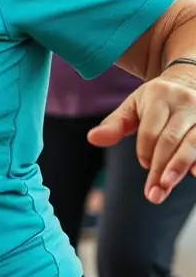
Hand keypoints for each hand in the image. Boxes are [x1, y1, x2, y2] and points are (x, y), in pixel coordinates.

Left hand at [88, 70, 195, 203]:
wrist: (187, 82)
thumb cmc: (155, 101)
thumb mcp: (133, 107)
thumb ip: (114, 124)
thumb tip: (92, 138)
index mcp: (160, 95)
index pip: (150, 129)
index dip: (145, 150)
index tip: (143, 163)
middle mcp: (184, 102)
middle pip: (171, 140)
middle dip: (160, 168)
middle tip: (152, 194)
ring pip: (193, 144)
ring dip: (179, 168)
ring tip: (165, 187)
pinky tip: (195, 174)